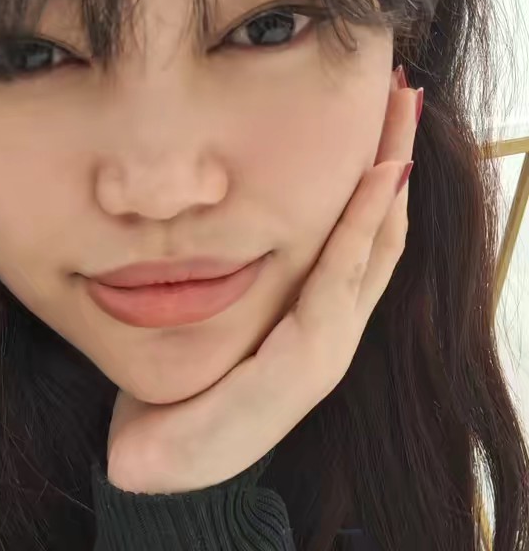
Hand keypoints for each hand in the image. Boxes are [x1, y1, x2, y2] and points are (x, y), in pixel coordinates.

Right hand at [105, 82, 420, 494]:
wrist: (164, 467)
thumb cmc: (198, 438)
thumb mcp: (253, 397)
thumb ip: (296, 351)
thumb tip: (327, 308)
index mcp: (321, 341)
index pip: (364, 245)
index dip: (381, 184)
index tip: (394, 118)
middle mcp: (330, 327)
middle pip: (377, 231)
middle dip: (392, 161)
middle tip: (398, 96)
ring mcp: (314, 324)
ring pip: (362, 238)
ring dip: (379, 178)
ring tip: (384, 120)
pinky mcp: (293, 323)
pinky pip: (332, 259)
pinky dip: (348, 213)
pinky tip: (346, 180)